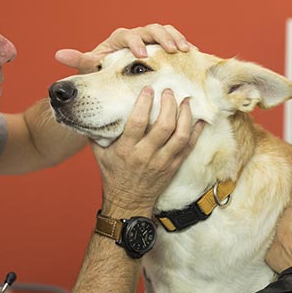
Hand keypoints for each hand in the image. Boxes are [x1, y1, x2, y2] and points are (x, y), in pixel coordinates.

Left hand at [55, 23, 191, 73]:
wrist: (114, 83)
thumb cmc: (102, 76)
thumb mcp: (91, 70)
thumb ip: (80, 62)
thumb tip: (58, 55)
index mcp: (118, 40)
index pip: (127, 35)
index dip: (135, 43)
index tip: (142, 56)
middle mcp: (135, 37)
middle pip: (150, 29)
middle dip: (161, 38)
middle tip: (170, 51)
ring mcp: (151, 41)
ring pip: (166, 31)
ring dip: (176, 38)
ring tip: (186, 51)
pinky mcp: (163, 49)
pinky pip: (176, 41)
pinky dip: (184, 45)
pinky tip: (193, 55)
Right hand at [92, 87, 203, 215]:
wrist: (128, 202)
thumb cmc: (112, 176)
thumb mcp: (100, 154)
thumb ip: (97, 133)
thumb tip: (92, 112)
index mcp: (126, 150)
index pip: (137, 122)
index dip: (144, 103)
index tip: (148, 89)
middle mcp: (145, 155)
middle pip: (163, 126)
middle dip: (169, 105)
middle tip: (169, 91)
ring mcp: (162, 162)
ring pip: (180, 135)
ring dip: (185, 116)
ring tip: (186, 101)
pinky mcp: (173, 166)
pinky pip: (189, 147)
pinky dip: (196, 132)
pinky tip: (199, 119)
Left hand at [266, 204, 291, 272]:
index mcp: (288, 215)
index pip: (290, 210)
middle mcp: (277, 226)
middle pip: (283, 224)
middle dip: (291, 228)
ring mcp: (272, 240)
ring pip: (278, 238)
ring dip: (285, 241)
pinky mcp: (270, 255)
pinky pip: (275, 252)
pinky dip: (282, 254)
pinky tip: (291, 256)